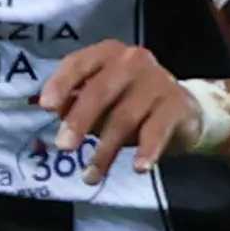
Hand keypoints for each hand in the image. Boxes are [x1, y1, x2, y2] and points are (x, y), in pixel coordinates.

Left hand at [40, 42, 220, 181]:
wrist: (183, 110)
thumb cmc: (131, 102)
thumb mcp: (101, 101)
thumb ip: (77, 103)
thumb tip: (57, 111)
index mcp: (107, 54)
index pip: (78, 64)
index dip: (61, 84)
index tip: (46, 107)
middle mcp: (132, 61)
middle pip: (100, 91)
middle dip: (79, 120)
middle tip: (64, 147)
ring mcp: (157, 80)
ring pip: (124, 117)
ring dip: (105, 151)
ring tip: (91, 175)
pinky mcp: (177, 103)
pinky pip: (157, 130)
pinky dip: (147, 151)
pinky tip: (138, 168)